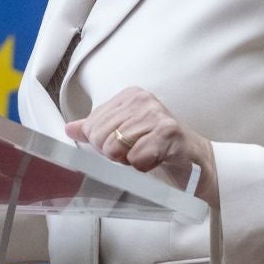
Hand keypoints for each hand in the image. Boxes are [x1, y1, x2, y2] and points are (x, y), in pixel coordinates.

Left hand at [66, 87, 219, 207]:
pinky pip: (136, 158)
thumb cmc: (158, 145)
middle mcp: (142, 100)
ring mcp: (156, 114)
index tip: (121, 146)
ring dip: (129, 162)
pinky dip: (143, 167)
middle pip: (101, 136)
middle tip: (134, 153)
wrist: (194, 158)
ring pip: (116, 148)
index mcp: (129, 95)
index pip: (92, 124)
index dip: (101, 144)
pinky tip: (155, 160)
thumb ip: (96, 129)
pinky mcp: (168, 133)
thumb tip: (69, 129)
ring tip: (146, 155)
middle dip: (114, 155)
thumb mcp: (125, 133)